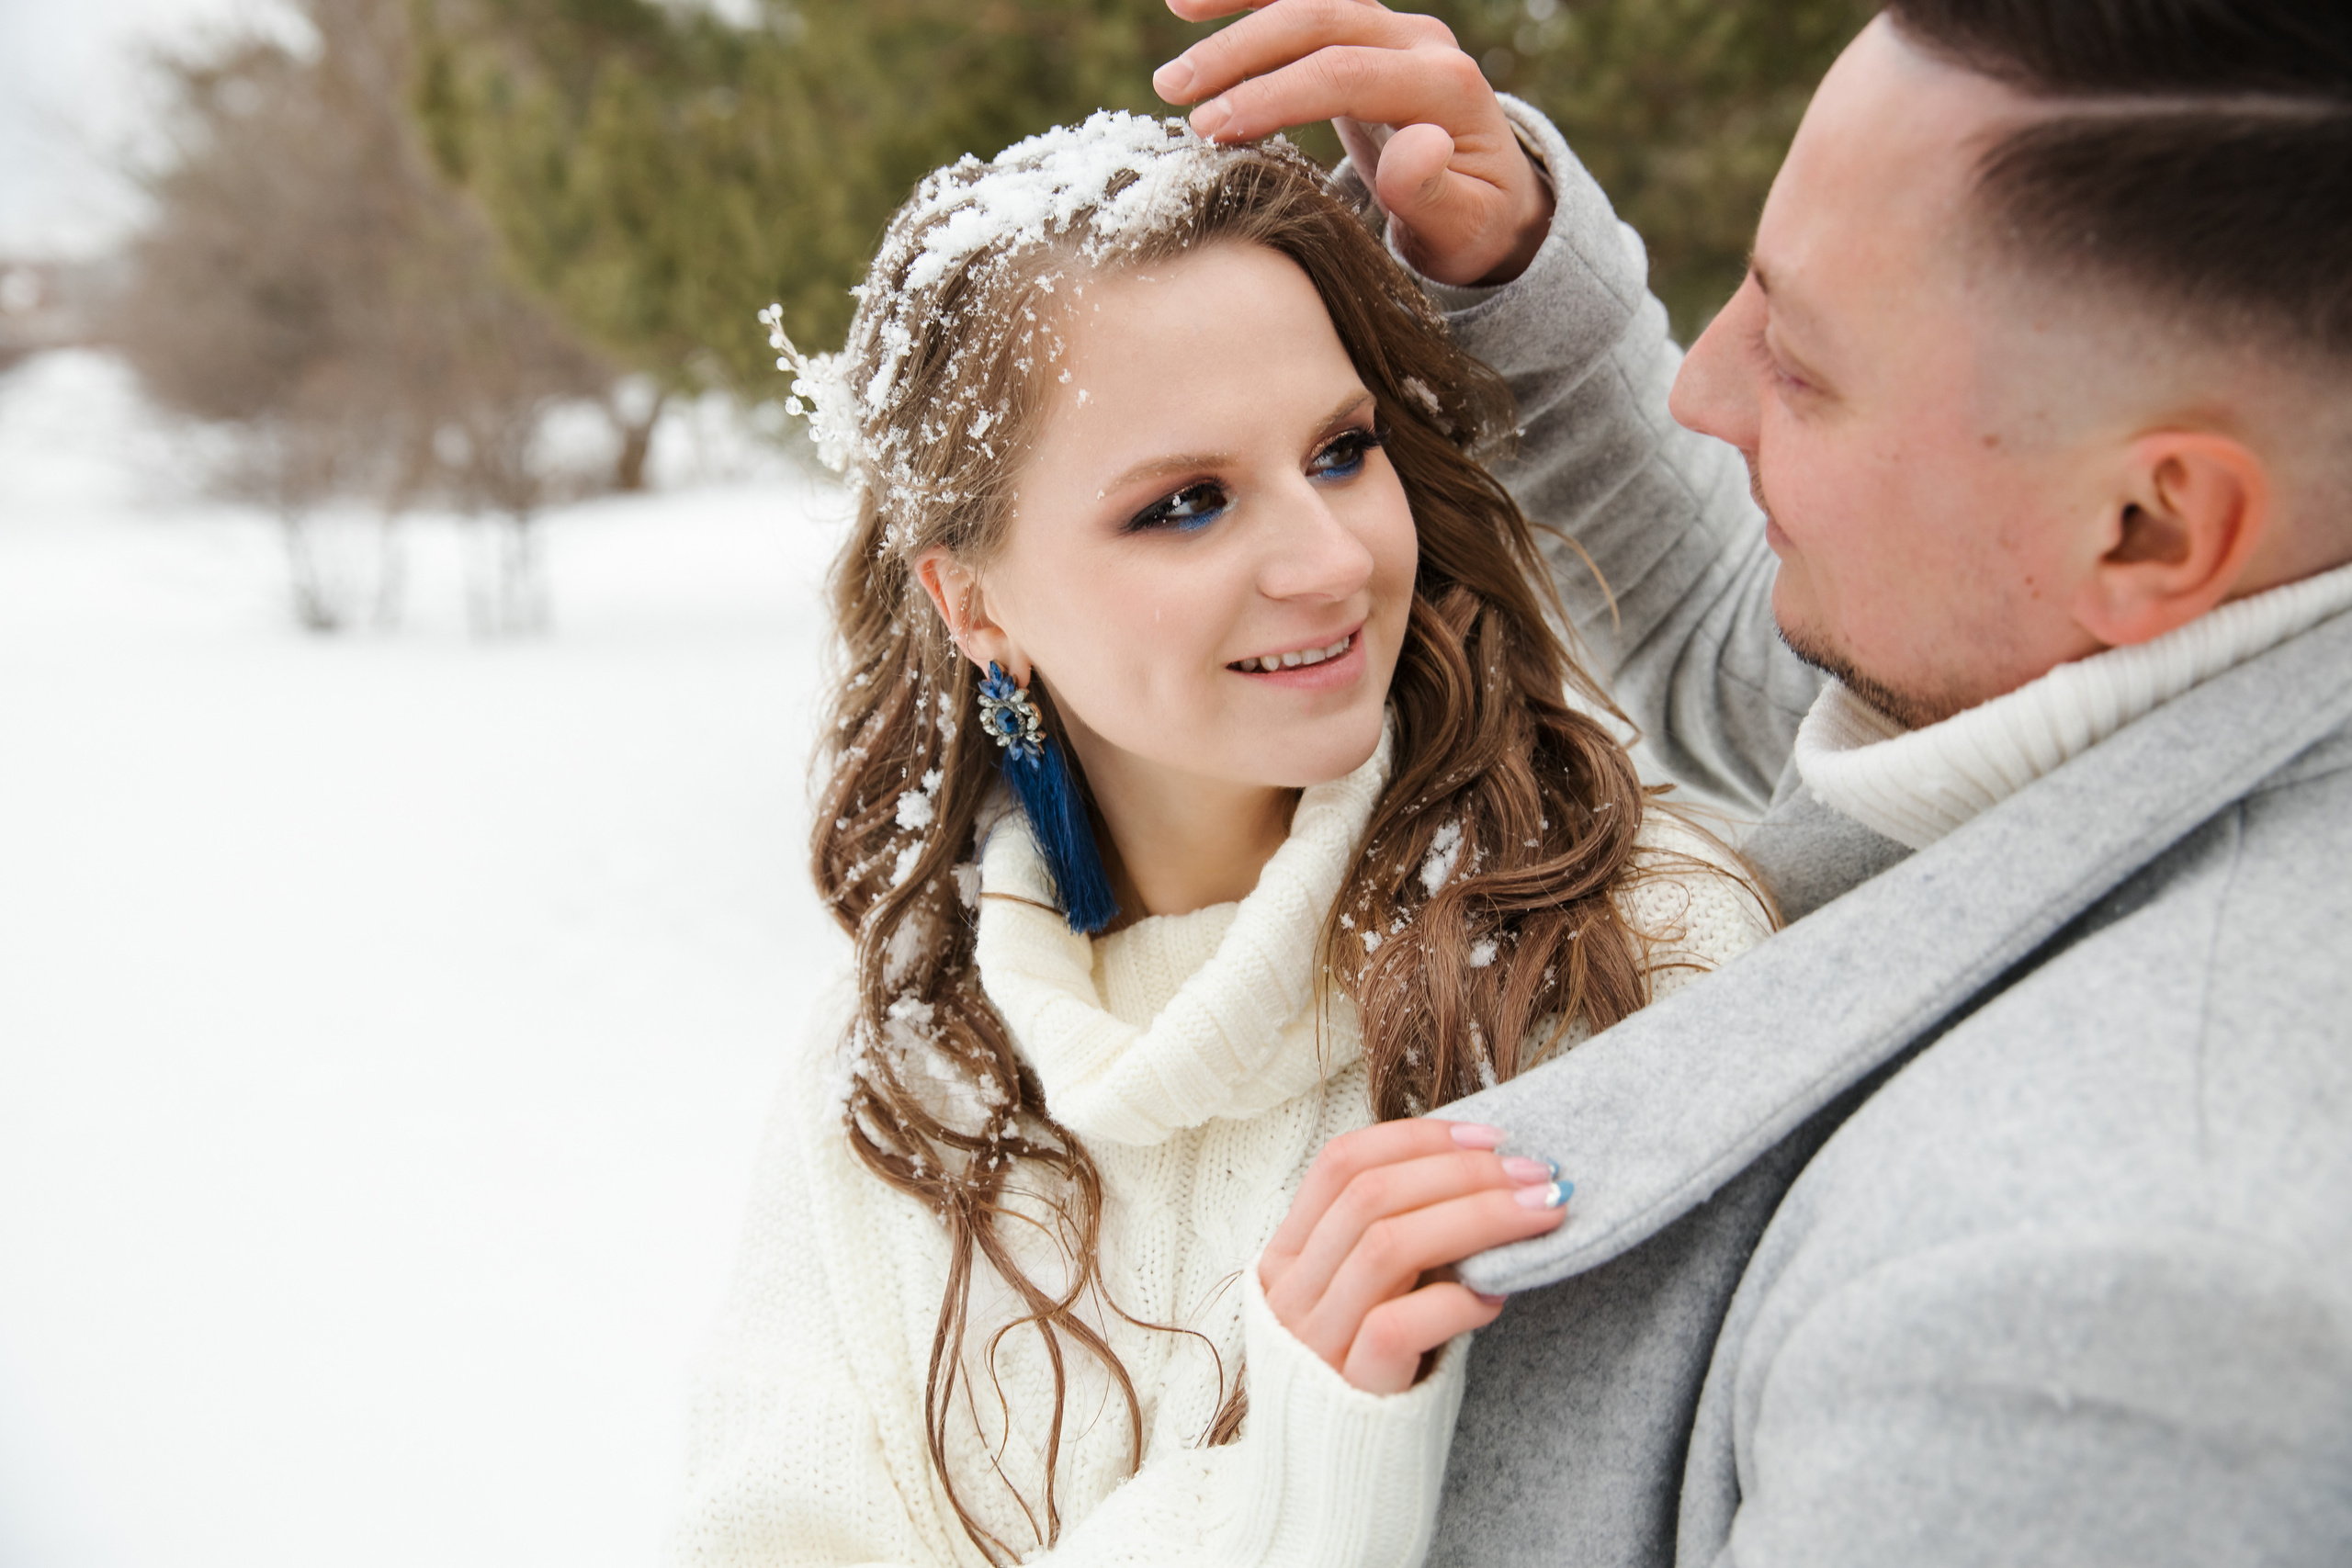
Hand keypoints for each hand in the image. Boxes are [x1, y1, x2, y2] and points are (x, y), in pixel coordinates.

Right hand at [1154, 0, 1554, 286]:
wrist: (1493, 197)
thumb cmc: (1471, 224)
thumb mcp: (1463, 228)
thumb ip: (1436, 193)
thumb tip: (1418, 143)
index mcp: (1447, 86)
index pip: (1348, 73)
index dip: (1275, 95)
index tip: (1211, 129)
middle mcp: (1421, 41)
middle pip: (1323, 19)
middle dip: (1242, 51)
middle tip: (1174, 91)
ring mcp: (1394, 29)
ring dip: (1239, 9)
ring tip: (1175, 25)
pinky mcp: (1367, 31)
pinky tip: (1190, 2)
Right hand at [1259, 1118, 1569, 1393]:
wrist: (1333, 1495)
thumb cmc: (1369, 1384)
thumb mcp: (1365, 1301)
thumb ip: (1397, 1244)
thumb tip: (1488, 1179)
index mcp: (1286, 1256)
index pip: (1341, 1162)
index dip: (1417, 1137)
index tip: (1489, 1137)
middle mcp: (1290, 1292)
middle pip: (1371, 1195)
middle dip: (1465, 1172)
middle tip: (1537, 1173)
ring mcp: (1313, 1340)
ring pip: (1388, 1246)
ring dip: (1478, 1217)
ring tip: (1541, 1213)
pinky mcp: (1349, 1389)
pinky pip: (1399, 1324)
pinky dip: (1456, 1300)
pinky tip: (1496, 1298)